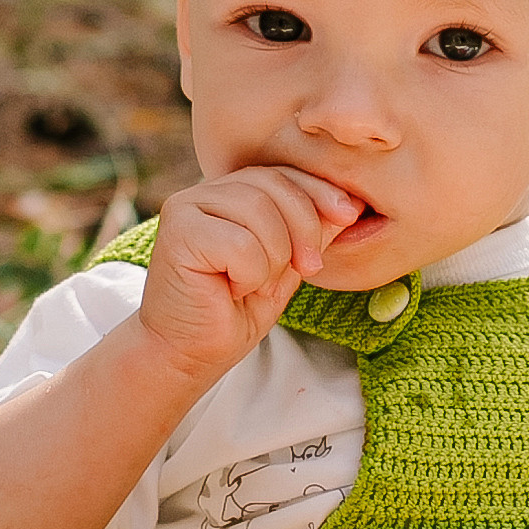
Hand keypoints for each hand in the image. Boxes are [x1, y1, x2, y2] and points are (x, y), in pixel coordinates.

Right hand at [136, 164, 363, 384]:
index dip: (318, 191)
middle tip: (307, 269)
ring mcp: (186, 207)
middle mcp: (204, 193)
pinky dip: (250, 274)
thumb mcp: (285, 268)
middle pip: (273, 185)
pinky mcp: (178, 231)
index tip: (349, 215)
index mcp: (229, 194)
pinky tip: (232, 290)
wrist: (188, 354)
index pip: (281, 174)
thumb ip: (307, 234)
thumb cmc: (233, 314)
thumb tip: (351, 204)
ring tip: (257, 285)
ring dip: (274, 258)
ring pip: (258, 212)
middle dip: (304, 229)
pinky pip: (240, 243)